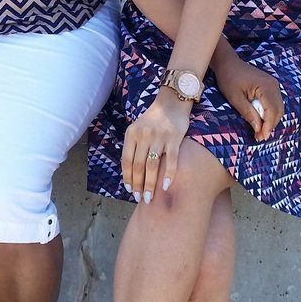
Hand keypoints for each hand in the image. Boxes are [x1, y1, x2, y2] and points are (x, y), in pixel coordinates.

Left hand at [121, 88, 191, 203]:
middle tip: (140, 199)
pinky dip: (168, 175)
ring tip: (150, 197)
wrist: (172, 103)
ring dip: (150, 184)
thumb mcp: (137, 129)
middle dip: (138, 185)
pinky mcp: (174, 139)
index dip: (127, 178)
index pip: (127, 161)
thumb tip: (130, 173)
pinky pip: (170, 160)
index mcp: (131, 134)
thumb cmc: (153, 119)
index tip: (129, 191)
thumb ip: (133, 146)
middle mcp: (143, 136)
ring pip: (152, 166)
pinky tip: (166, 186)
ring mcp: (159, 137)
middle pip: (138, 166)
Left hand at [214, 51, 282, 141]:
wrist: (228, 63)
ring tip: (259, 132)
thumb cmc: (229, 79)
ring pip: (278, 108)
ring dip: (270, 120)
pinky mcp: (270, 86)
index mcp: (266, 86)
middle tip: (259, 137)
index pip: (272, 111)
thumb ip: (248, 113)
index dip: (268, 126)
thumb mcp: (235, 98)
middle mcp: (274, 85)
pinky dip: (269, 113)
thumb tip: (259, 129)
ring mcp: (273, 85)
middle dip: (270, 125)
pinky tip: (261, 121)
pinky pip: (274, 103)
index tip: (261, 138)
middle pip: (278, 110)